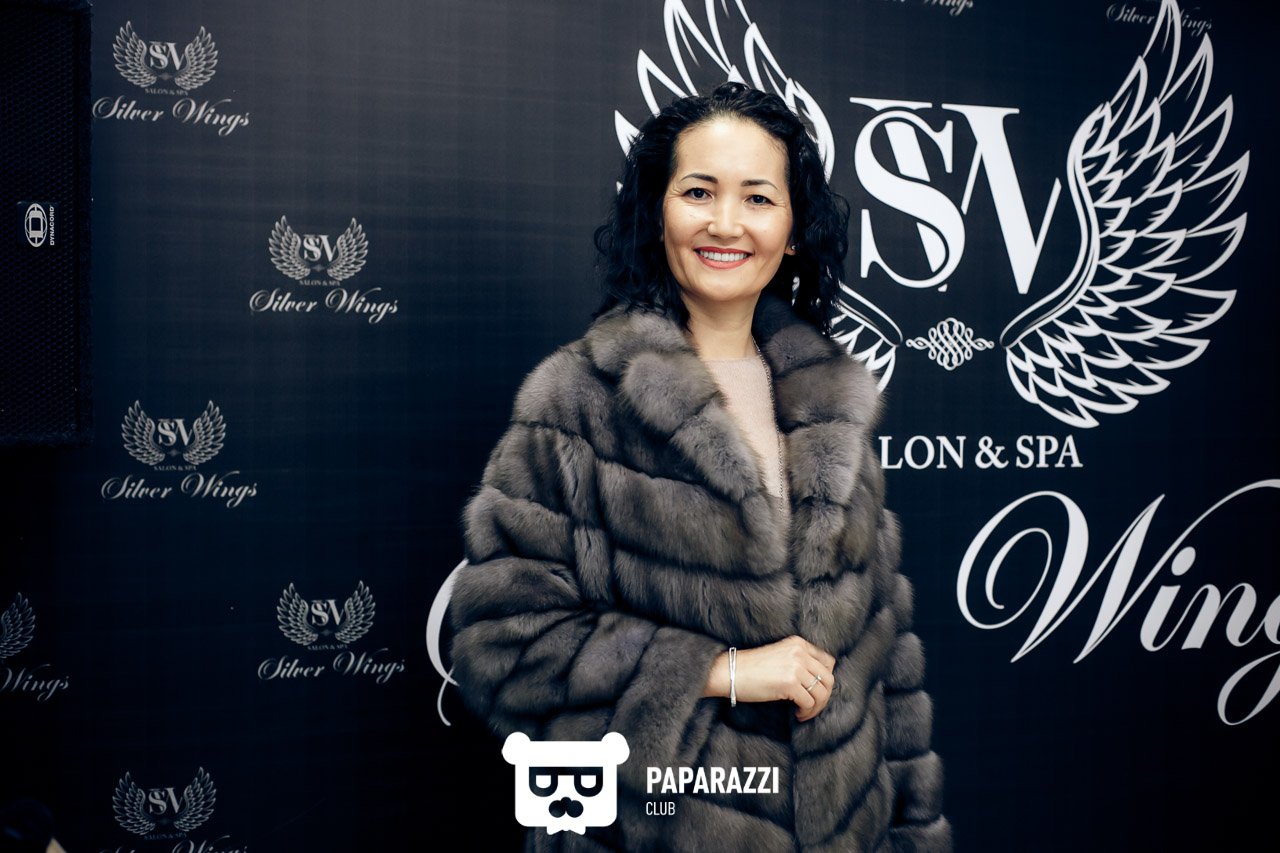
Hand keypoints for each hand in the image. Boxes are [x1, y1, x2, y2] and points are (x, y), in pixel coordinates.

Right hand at [704, 635, 836, 721]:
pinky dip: (805, 712)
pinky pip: (808, 702)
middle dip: (824, 697)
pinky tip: (797, 714)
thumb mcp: (780, 655)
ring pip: (821, 693)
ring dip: (816, 707)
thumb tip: (817, 682)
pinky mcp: (789, 683)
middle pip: (828, 679)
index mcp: (799, 643)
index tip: (817, 690)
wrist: (730, 672)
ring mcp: (795, 667)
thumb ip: (799, 661)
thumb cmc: (751, 668)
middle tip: (813, 707)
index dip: (826, 679)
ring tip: (804, 713)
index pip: (828, 661)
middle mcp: (800, 652)